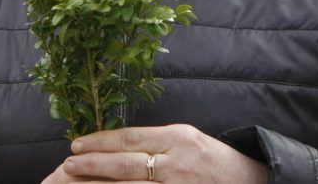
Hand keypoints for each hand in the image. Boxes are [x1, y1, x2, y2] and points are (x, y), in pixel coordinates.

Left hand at [42, 124, 268, 183]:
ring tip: (77, 183)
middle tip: (68, 164)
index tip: (77, 144)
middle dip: (93, 164)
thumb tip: (114, 145)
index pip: (130, 138)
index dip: (100, 142)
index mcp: (177, 137)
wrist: (249, 181)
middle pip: (125, 163)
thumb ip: (155, 141)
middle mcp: (177, 162)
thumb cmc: (213, 158)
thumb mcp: (186, 138)